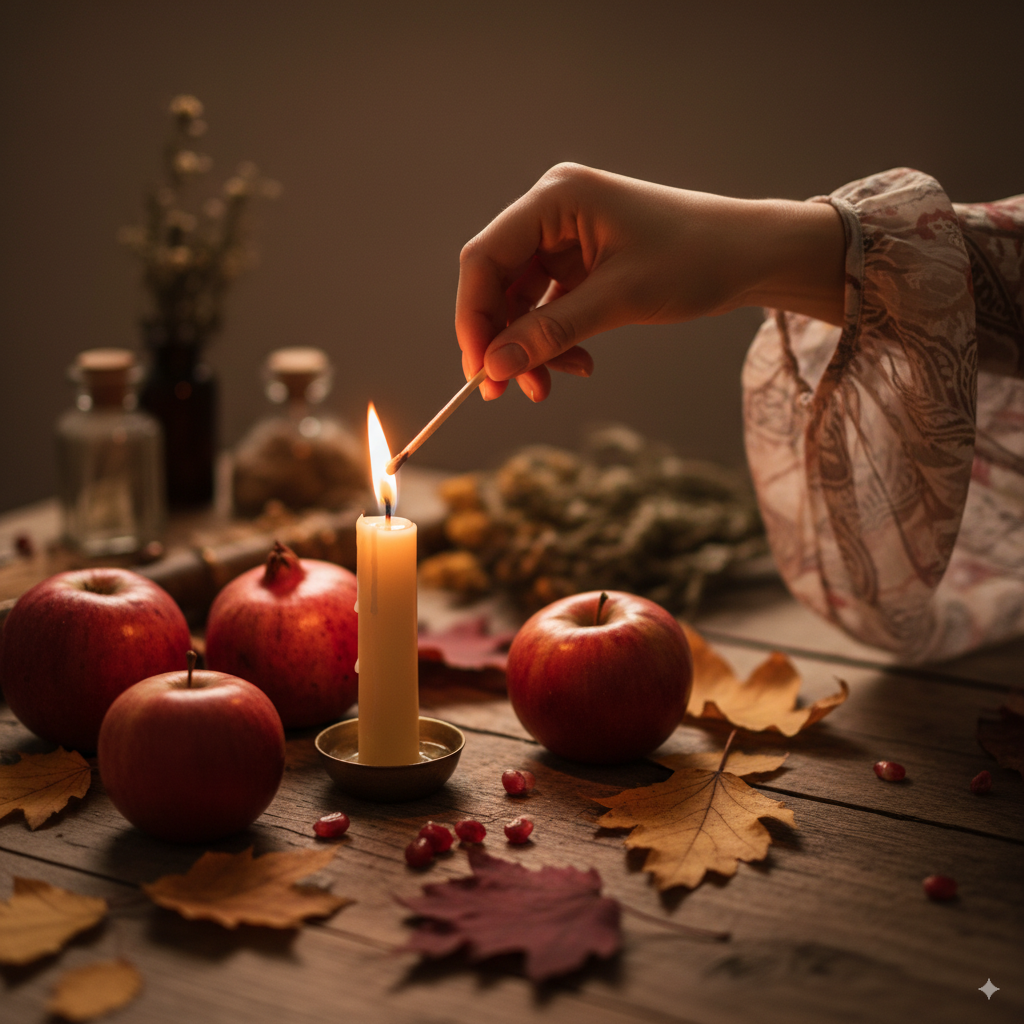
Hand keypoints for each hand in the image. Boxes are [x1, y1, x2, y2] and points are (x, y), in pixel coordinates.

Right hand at [456, 162, 844, 400]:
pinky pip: (549, 307)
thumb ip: (552, 332)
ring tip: (549, 385)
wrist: (751, 255)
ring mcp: (566, 237)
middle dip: (502, 339)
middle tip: (505, 391)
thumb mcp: (620, 299)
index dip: (474, 317)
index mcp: (556, 198)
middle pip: (498, 282)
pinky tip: (578, 363)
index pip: (485, 258)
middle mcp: (553, 211)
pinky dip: (555, 340)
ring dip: (530, 347)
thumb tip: (494, 368)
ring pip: (522, 301)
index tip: (478, 369)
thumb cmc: (696, 259)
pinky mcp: (582, 262)